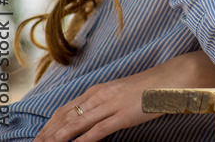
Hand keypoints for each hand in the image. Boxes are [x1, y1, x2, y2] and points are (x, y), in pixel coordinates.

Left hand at [34, 51, 214, 141]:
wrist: (173, 78)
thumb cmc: (152, 85)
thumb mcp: (124, 90)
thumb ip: (107, 101)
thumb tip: (95, 114)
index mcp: (101, 89)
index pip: (68, 107)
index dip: (51, 122)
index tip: (41, 133)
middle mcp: (101, 95)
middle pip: (67, 116)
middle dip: (49, 132)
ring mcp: (111, 105)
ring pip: (77, 124)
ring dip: (59, 137)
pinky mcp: (122, 116)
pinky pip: (97, 131)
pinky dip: (81, 140)